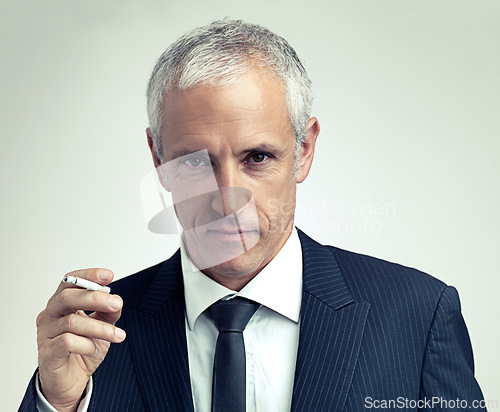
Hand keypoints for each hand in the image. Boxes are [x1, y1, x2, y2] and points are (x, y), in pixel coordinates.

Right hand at [36, 269, 124, 411]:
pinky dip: (88, 344)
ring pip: (72, 321)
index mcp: (61, 304)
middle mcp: (50, 315)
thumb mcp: (101, 327)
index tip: (109, 275)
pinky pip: (68, 342)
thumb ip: (108, 312)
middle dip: (95, 298)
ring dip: (101, 327)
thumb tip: (117, 301)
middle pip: (67, 297)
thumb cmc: (82, 350)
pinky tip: (95, 349)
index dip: (88, 276)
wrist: (70, 382)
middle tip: (116, 304)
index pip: (69, 281)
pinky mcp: (47, 353)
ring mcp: (46, 334)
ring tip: (118, 335)